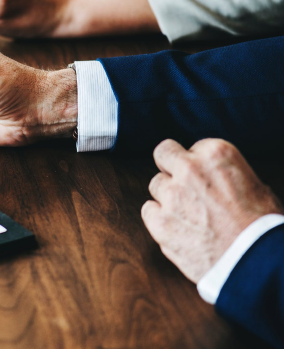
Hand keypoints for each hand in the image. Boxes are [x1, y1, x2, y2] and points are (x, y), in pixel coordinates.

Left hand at [142, 139, 282, 282]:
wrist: (257, 262)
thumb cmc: (262, 226)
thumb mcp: (254, 184)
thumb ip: (223, 173)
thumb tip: (211, 176)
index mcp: (216, 154)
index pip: (192, 148)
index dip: (198, 165)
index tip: (206, 179)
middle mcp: (189, 169)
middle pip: (164, 154)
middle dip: (171, 167)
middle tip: (183, 185)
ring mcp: (171, 195)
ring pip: (156, 185)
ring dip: (167, 196)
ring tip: (189, 215)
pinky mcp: (160, 221)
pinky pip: (148, 211)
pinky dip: (159, 219)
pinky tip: (178, 229)